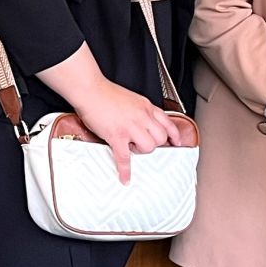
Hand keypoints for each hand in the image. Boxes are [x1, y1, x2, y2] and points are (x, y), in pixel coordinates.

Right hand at [69, 78, 187, 183]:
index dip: (174, 135)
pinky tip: (125, 177)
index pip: (167, 122)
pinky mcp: (117, 136)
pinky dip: (125, 170)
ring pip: (148, 147)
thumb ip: (139, 110)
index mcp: (145, 106)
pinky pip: (125, 158)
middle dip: (153, 144)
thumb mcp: (131, 98)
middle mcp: (142, 116)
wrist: (89, 89)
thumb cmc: (104, 92)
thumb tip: (141, 122)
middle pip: (160, 138)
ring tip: (130, 147)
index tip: (176, 142)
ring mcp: (130, 127)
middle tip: (142, 143)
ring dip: (140, 151)